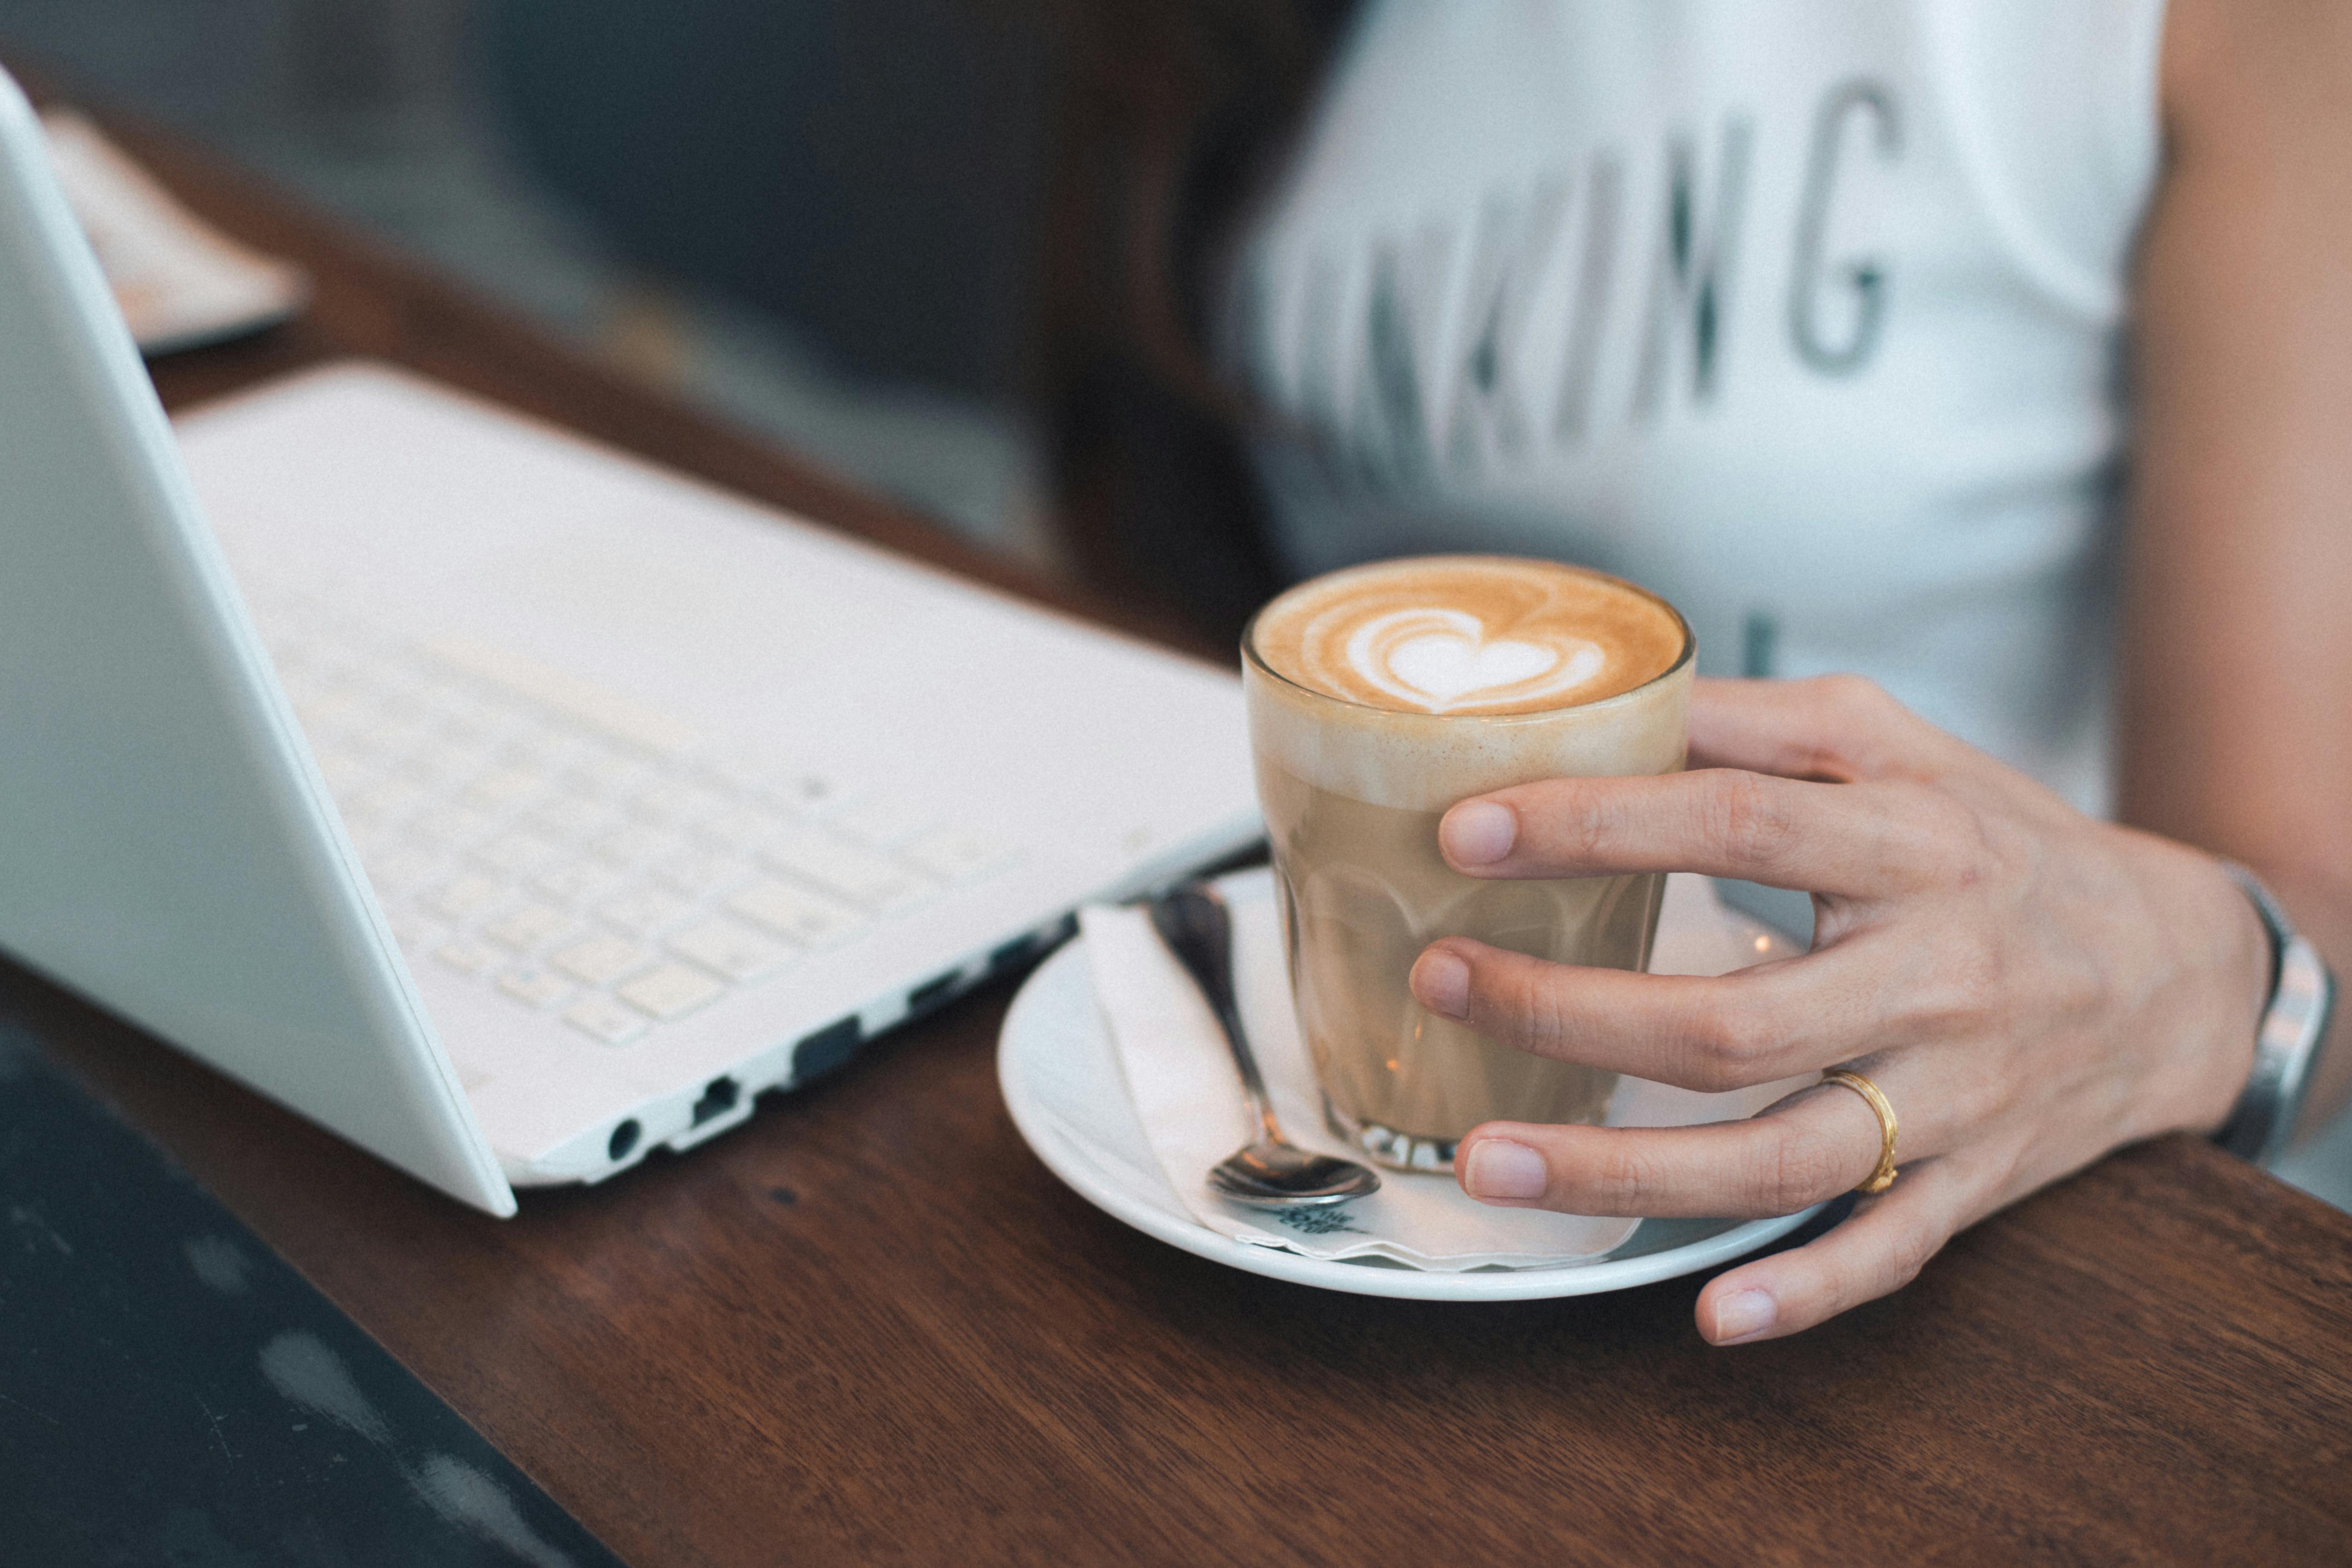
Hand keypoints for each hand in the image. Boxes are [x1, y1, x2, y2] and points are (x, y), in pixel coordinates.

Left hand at [1406, 675, 2270, 1344]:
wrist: (2177, 968)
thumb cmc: (1998, 840)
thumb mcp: (1897, 744)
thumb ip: (1757, 723)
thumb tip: (1607, 702)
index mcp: (1916, 845)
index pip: (1738, 825)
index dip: (1597, 826)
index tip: (1464, 832)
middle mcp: (1939, 977)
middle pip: (1733, 1021)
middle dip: (1567, 1013)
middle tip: (1440, 986)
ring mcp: (1958, 1096)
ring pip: (1782, 1156)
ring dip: (1624, 1172)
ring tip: (1485, 1159)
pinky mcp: (1976, 1182)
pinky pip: (1888, 1253)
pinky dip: (1804, 1290)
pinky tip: (1708, 1312)